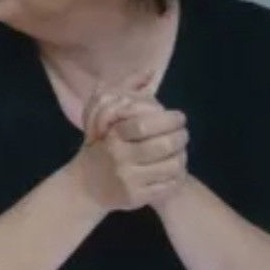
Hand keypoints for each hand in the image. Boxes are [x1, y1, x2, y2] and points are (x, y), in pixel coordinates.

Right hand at [71, 93, 189, 211]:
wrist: (85, 187)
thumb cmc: (100, 147)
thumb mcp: (102, 116)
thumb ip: (125, 90)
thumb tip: (150, 71)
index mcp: (112, 136)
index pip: (146, 124)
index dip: (170, 119)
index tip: (179, 117)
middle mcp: (120, 158)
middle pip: (163, 145)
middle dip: (181, 137)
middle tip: (184, 134)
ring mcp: (129, 180)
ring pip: (170, 166)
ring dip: (182, 157)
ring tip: (181, 151)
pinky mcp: (137, 198)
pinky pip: (168, 186)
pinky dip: (177, 177)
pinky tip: (175, 169)